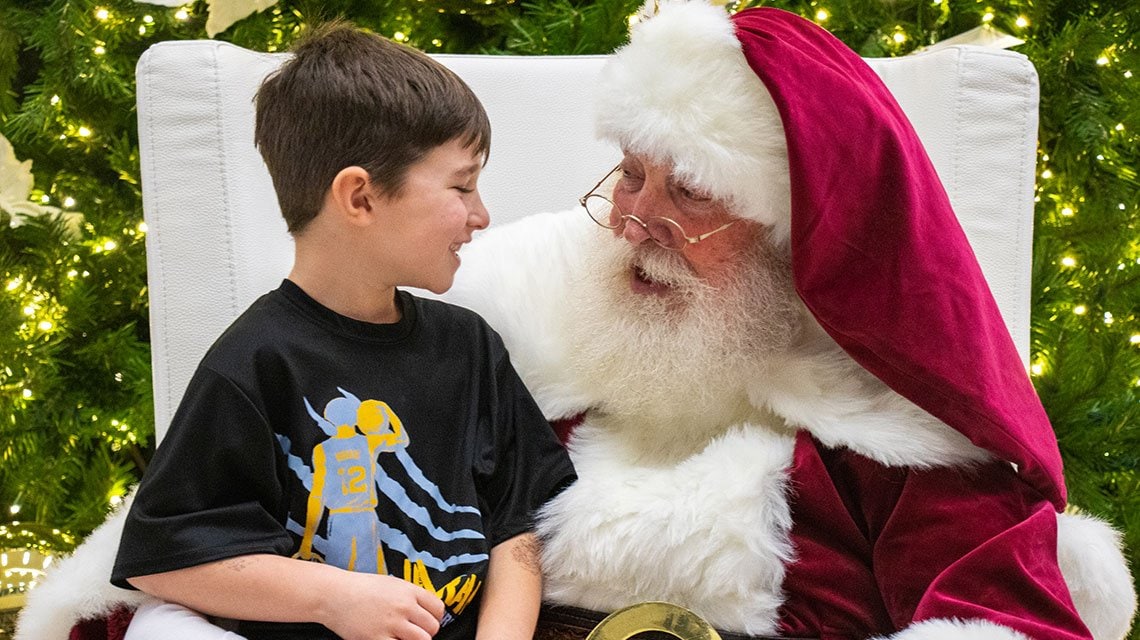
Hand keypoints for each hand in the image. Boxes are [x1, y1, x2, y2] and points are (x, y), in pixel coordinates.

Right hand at [319, 572, 444, 639]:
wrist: (334, 594)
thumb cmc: (361, 588)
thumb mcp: (391, 584)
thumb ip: (409, 596)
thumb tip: (425, 611)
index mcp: (409, 591)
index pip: (438, 608)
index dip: (435, 618)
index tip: (427, 622)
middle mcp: (404, 607)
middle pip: (432, 627)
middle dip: (426, 632)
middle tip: (414, 633)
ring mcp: (391, 623)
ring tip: (402, 638)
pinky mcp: (377, 639)